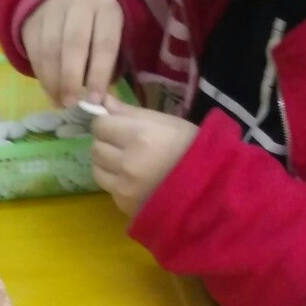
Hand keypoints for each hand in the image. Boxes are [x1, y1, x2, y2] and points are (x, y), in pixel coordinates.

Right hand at [22, 0, 125, 105]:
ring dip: (53, 80)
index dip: (99, 75)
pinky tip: (49, 89)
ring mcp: (53, 8)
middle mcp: (80, 2)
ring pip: (50, 49)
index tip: (94, 100)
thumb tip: (93, 99)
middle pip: (73, 44)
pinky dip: (41, 74)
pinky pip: (35, 51)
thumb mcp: (109, 36)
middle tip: (70, 103)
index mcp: (106, 8)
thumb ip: (105, 63)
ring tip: (59, 101)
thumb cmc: (96, 27)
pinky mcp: (33, 19)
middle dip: (71, 79)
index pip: (104, 44)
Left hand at [89, 103, 197, 217]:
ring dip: (106, 164)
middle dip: (106, 143)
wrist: (209, 188)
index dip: (106, 124)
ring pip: (96, 169)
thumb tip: (103, 101)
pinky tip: (134, 180)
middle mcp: (127, 162)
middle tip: (123, 144)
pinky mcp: (125, 205)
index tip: (116, 126)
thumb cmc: (191, 148)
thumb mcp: (166, 122)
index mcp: (139, 136)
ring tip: (126, 163)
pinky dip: (116, 182)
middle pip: (96, 147)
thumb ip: (131, 113)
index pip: (100, 125)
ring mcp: (124, 187)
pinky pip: (108, 189)